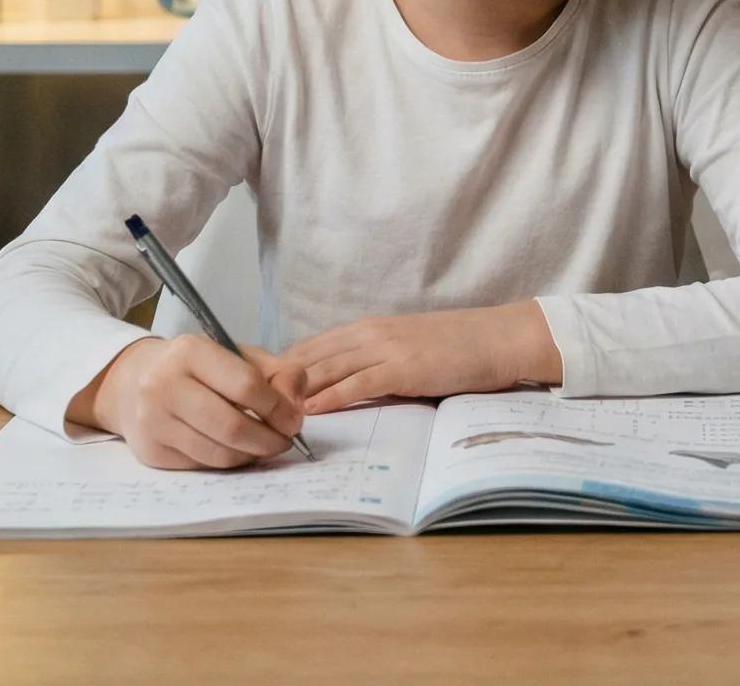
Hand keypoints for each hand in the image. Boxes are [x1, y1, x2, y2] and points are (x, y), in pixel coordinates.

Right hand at [85, 334, 307, 469]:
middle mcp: (164, 385)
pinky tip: (237, 451)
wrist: (134, 381)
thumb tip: (295, 406)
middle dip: (269, 440)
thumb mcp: (238, 356)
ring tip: (264, 446)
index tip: (293, 420)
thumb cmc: (198, 368)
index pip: (245, 385)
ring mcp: (153, 421)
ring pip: (218, 454)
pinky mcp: (151, 450)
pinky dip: (228, 463)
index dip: (278, 408)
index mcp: (191, 351)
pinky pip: (202, 466)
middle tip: (284, 441)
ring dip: (251, 455)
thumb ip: (277, 373)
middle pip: (231, 426)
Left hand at [277, 301, 561, 415]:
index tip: (250, 386)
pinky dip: (329, 397)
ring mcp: (385, 348)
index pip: (310, 347)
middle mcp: (369, 333)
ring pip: (325, 368)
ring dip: (292, 391)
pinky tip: (308, 410)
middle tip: (241, 401)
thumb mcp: (407, 350)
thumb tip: (344, 388)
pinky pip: (356, 383)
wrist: (498, 338)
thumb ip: (375, 364)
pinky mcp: (403, 367)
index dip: (278, 366)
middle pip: (307, 356)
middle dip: (272, 379)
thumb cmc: (458, 348)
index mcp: (368, 329)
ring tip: (262, 410)